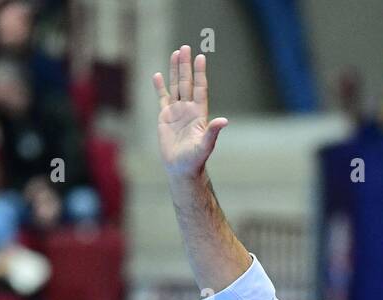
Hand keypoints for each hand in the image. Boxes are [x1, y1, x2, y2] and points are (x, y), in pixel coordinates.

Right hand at [154, 45, 228, 181]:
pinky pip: (162, 98)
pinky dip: (160, 87)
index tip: (201, 57)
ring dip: (175, 70)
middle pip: (187, 82)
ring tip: (175, 54)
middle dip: (186, 65)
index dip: (200, 73)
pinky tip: (158, 75)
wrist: (181, 168)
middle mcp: (188, 109)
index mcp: (199, 113)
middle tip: (185, 48)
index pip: (200, 88)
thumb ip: (213, 132)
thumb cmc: (195, 159)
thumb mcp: (205, 145)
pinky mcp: (165, 117)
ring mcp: (177, 112)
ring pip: (176, 86)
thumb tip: (224, 121)